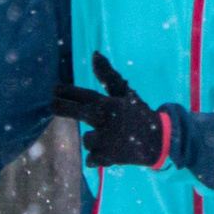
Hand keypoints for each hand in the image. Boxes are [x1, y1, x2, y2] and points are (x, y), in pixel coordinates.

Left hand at [52, 53, 167, 169]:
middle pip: (72, 112)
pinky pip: (92, 159)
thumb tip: (94, 54)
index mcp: (107, 103)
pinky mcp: (109, 157)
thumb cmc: (139, 115)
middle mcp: (104, 119)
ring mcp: (105, 139)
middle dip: (59, 107)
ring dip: (93, 140)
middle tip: (53, 104)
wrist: (161, 141)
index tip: (54, 89)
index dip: (64, 91)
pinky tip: (107, 153)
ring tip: (107, 138)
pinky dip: (97, 158)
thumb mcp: (126, 94)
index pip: (80, 94)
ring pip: (87, 140)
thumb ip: (108, 76)